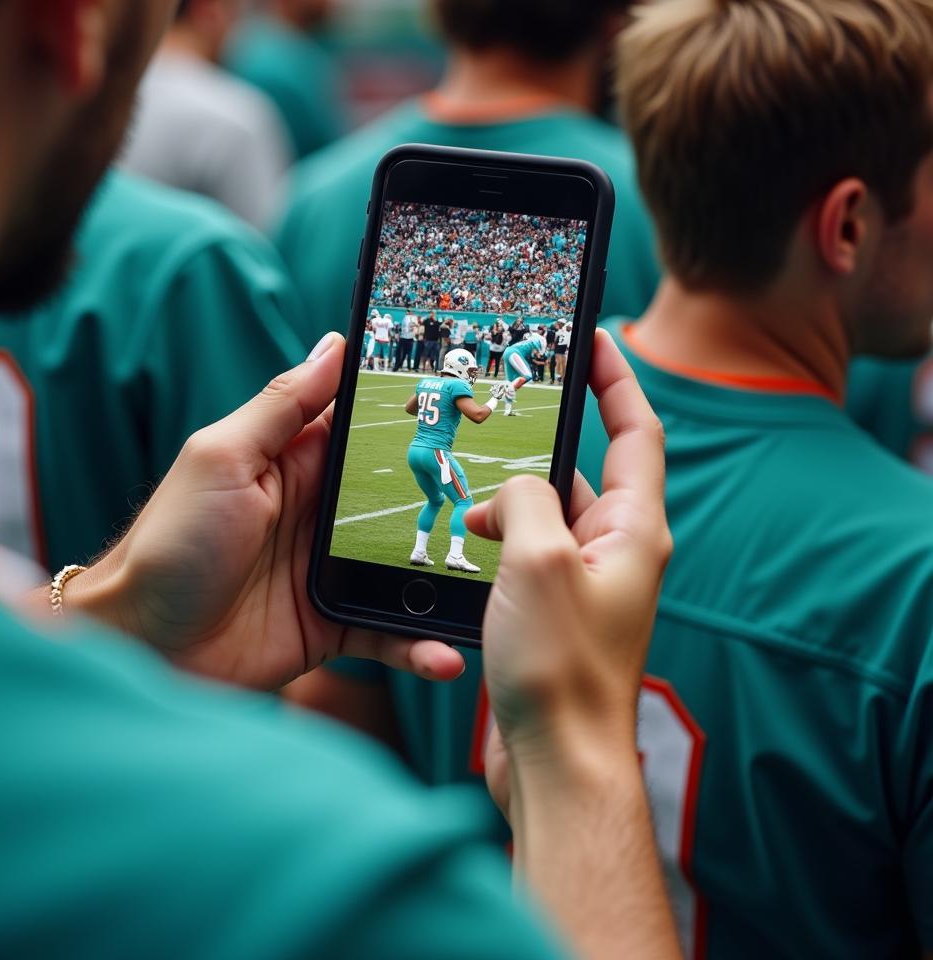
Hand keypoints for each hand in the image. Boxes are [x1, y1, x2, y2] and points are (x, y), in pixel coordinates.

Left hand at [69, 334, 464, 691]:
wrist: (143, 648)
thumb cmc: (171, 543)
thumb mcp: (224, 458)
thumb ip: (281, 406)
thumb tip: (333, 343)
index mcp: (295, 462)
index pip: (364, 427)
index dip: (414, 415)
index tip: (469, 404)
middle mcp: (319, 513)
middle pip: (401, 496)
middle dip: (453, 496)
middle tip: (512, 501)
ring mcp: (329, 570)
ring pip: (406, 565)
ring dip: (446, 575)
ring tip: (493, 588)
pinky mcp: (332, 623)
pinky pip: (388, 631)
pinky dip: (418, 644)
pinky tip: (445, 656)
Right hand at [466, 329, 670, 812]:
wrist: (556, 762)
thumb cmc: (559, 667)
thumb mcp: (537, 560)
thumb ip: (524, 500)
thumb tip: (510, 491)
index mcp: (633, 528)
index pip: (636, 431)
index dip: (618, 378)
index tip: (595, 337)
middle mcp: (617, 548)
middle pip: (583, 469)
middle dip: (543, 442)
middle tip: (501, 412)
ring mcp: (585, 580)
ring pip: (546, 512)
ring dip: (508, 499)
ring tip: (469, 494)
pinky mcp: (554, 608)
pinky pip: (527, 550)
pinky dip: (498, 537)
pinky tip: (464, 543)